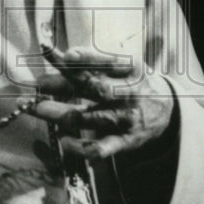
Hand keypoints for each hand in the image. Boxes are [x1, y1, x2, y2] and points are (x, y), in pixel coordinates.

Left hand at [29, 46, 174, 159]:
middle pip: (93, 87)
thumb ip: (84, 67)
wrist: (167, 111)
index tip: (64, 55)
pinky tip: (63, 140)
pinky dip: (78, 146)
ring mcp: (127, 118)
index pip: (105, 61)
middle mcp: (130, 92)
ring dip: (59, 114)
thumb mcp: (116, 67)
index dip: (85, 58)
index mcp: (130, 68)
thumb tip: (48, 71)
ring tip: (36, 108)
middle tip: (36, 83)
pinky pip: (99, 148)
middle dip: (62, 85)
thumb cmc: (129, 82)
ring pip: (89, 118)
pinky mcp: (124, 141)